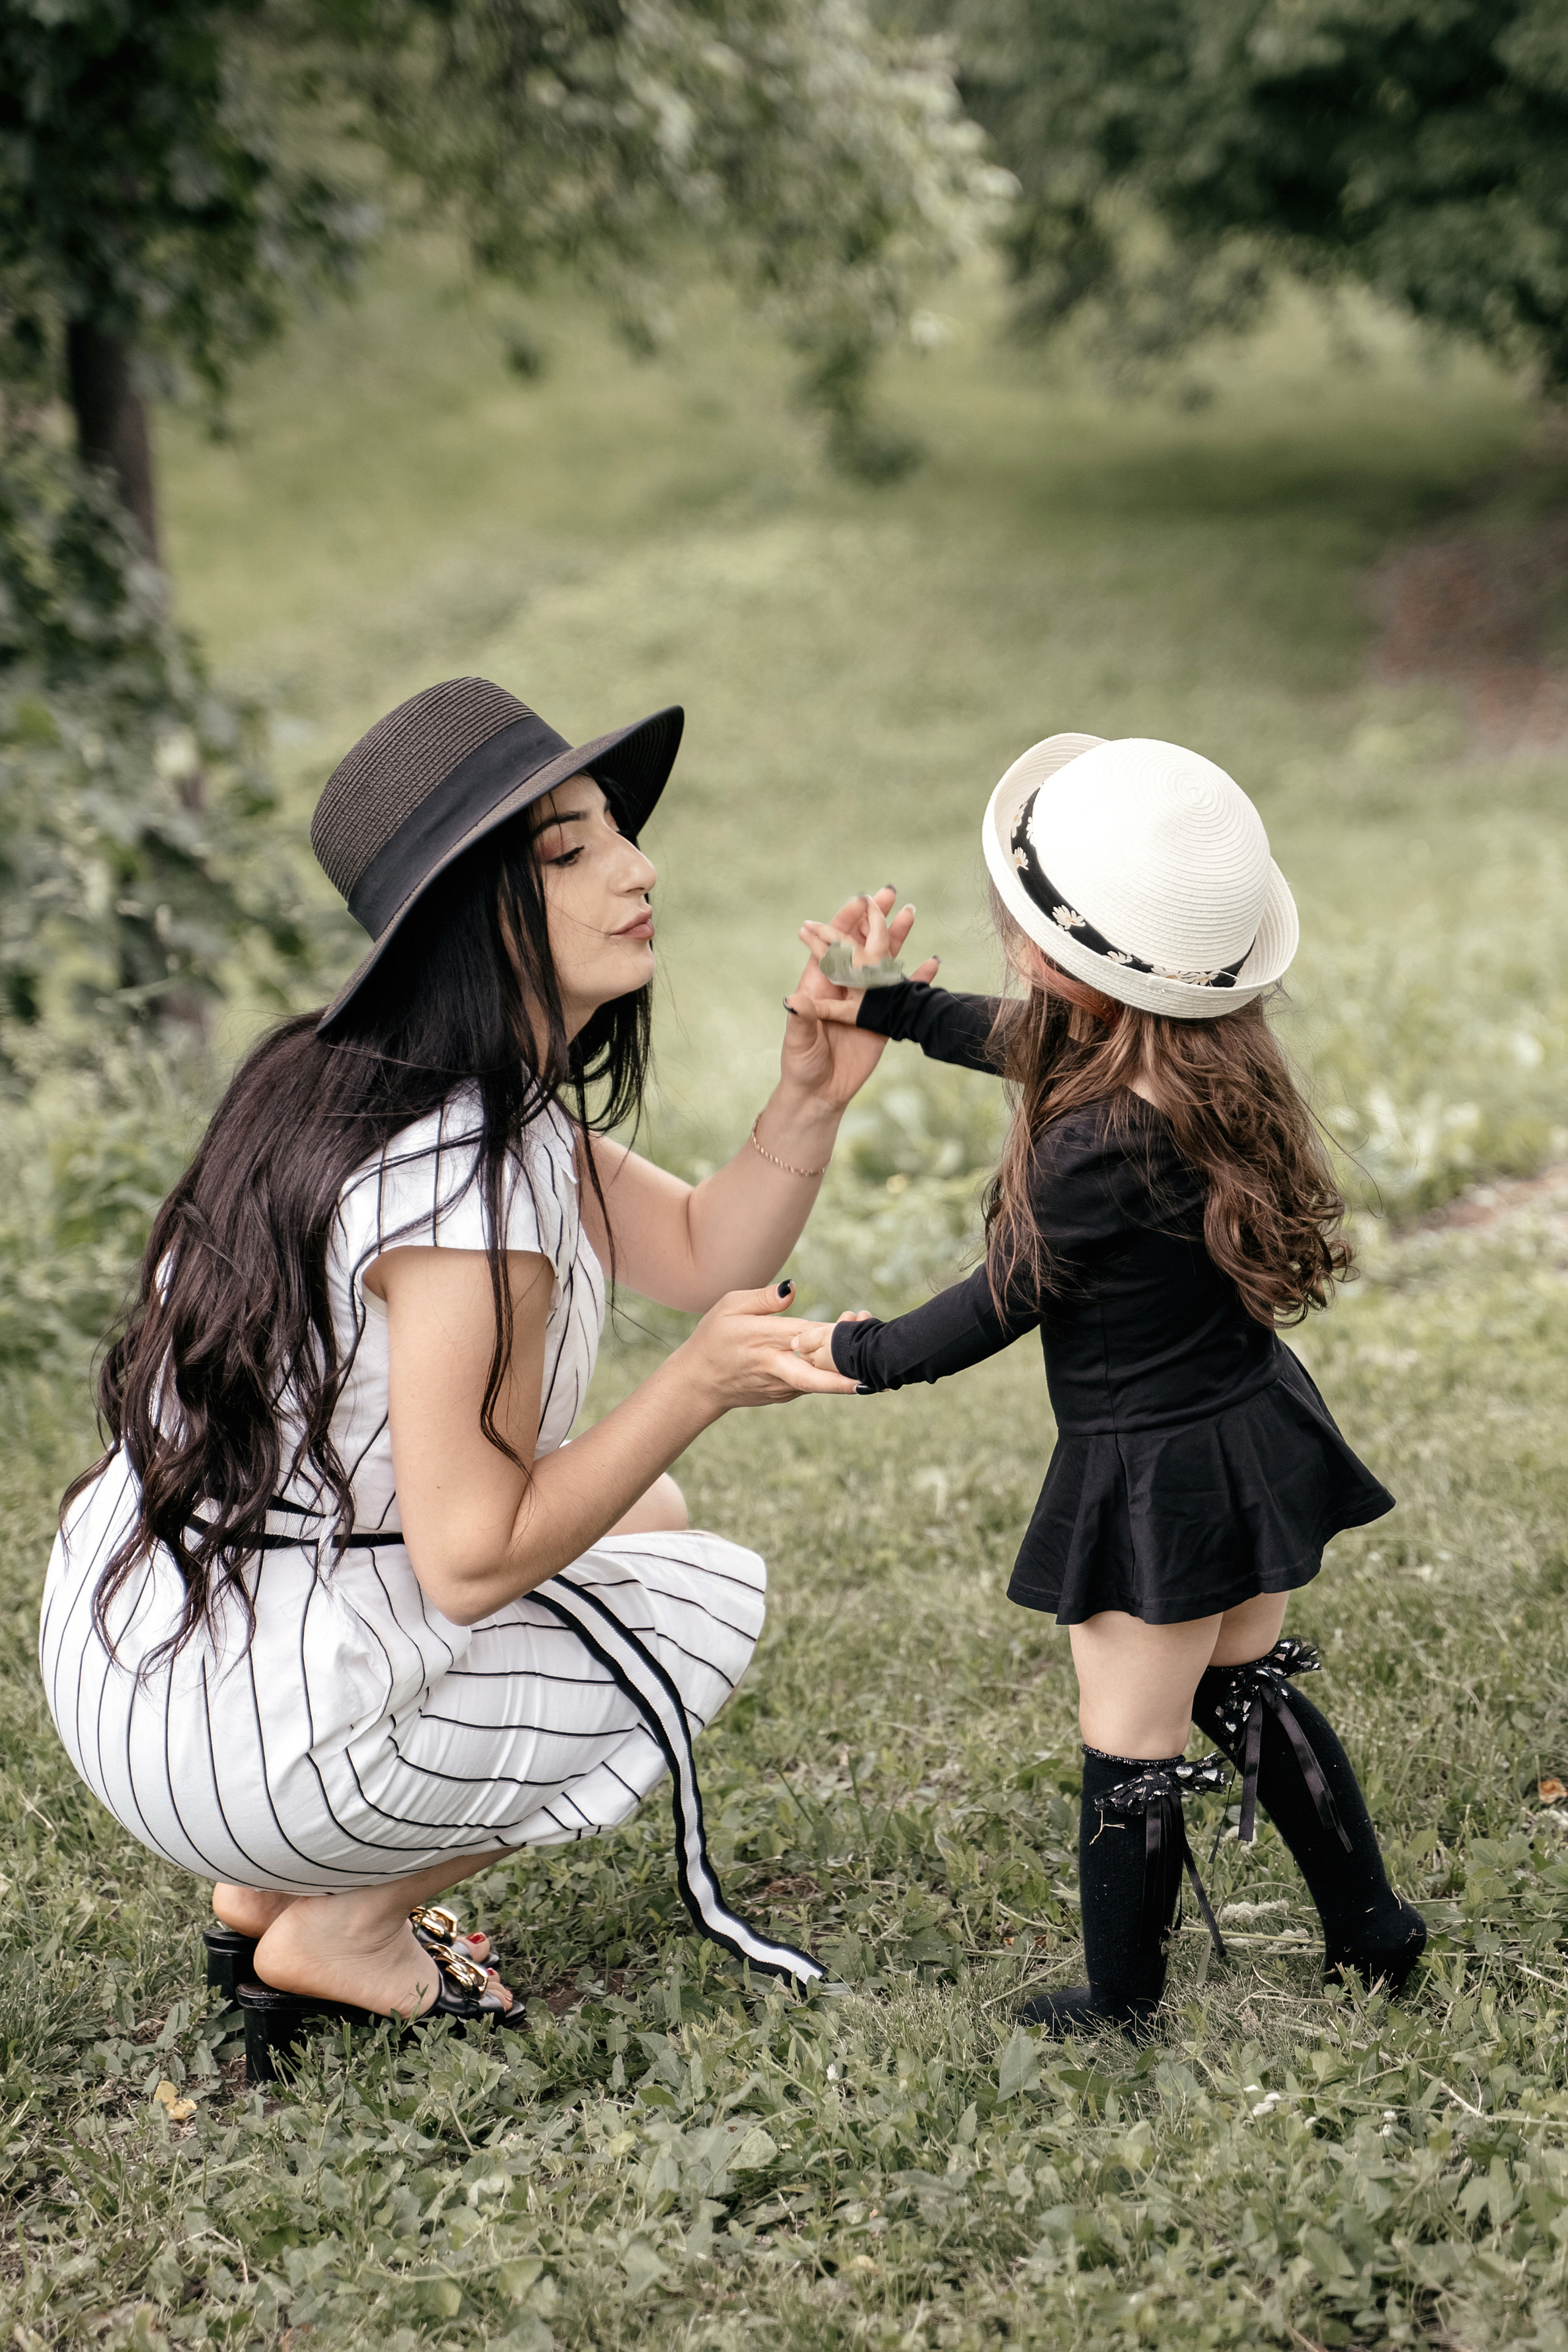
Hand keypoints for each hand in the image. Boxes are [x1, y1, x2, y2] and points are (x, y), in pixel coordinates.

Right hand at [682, 1281, 858, 1409]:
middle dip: (849, 1369)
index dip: (833, 1332)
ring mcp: (781, 1386)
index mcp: (763, 1340)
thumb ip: (763, 1298)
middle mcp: (775, 1367)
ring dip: (846, 1365)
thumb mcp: (730, 1306)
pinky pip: (814, 1382)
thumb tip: (793, 1288)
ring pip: (821, 1379)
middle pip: (818, 1374)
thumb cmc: (714, 1338)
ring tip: (867, 1338)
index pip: (805, 1336)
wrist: (698, 1383)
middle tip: (877, 1354)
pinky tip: (845, 1352)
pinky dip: (832, 1370)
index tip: (857, 1320)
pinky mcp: (785, 1395)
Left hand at [779, 887, 940, 1109]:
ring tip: (910, 912)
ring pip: (883, 962)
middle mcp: (844, 988)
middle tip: (888, 892)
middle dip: (874, 918)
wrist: (820, 1094)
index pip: (833, 946)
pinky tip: (933, 962)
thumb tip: (794, 1000)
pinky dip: (918, 978)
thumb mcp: (799, 1043)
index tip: (860, 900)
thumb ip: (801, 1021)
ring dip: (897, 937)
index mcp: (820, 986)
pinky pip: (903, 994)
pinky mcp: (882, 1019)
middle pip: (861, 945)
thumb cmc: (801, 1066)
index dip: (845, 922)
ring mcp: (865, 1001)